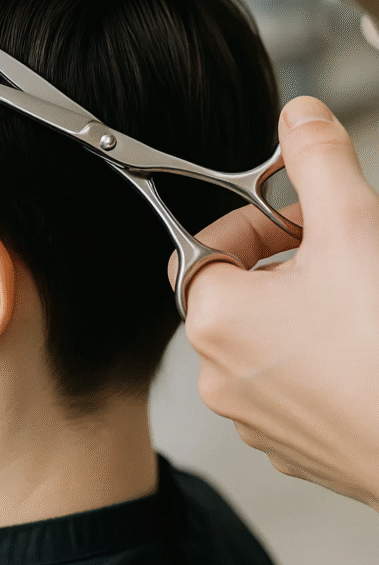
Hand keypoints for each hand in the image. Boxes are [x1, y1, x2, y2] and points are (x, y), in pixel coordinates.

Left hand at [180, 96, 378, 509]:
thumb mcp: (353, 226)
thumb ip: (317, 159)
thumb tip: (298, 115)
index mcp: (215, 320)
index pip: (202, 247)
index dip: (252, 220)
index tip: (300, 216)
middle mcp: (222, 376)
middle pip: (237, 291)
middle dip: (288, 259)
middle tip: (343, 247)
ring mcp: (259, 420)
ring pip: (269, 338)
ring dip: (306, 306)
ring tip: (361, 295)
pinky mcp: (300, 449)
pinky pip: (295, 384)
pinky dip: (321, 357)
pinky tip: (366, 347)